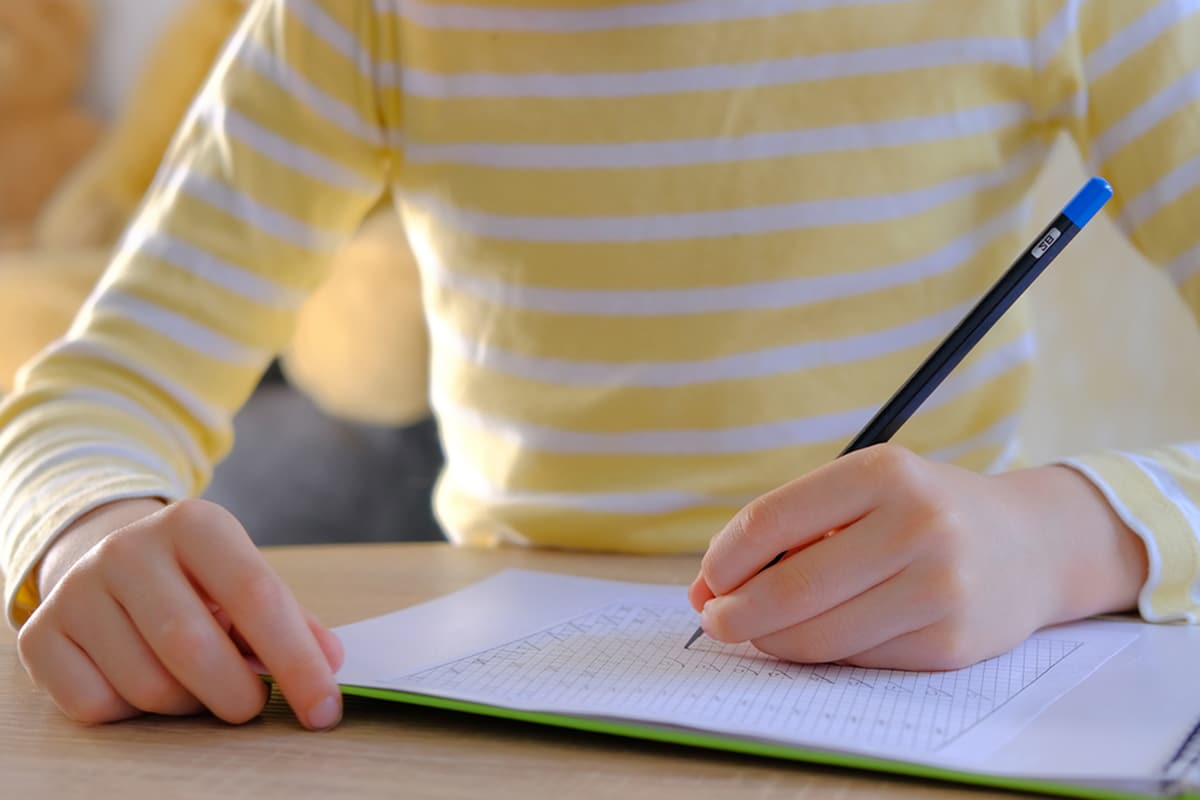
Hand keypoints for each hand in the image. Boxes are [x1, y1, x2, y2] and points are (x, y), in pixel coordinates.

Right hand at [17, 498, 344, 729]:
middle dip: (237, 694)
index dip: (297, 661)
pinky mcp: (40, 634)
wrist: (112, 560)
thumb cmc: (198, 581)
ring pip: (148, 686)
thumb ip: (291, 621)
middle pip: (194, 648)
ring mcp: (77, 589)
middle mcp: (128, 548)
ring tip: (196, 682)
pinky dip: (133, 714)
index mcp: (195, 524)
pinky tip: (141, 679)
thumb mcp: (245, 581)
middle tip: (253, 706)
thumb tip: (329, 660)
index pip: (257, 597)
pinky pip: (97, 705)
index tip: (325, 708)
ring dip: (187, 705)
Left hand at [689, 444, 1147, 669]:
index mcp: (884, 471)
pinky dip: (823, 653)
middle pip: (792, 587)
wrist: (1029, 545)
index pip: (772, 519)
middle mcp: (918, 524)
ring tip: (760, 630)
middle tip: (715, 620)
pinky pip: (857, 659)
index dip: (725, 558)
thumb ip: (789, 530)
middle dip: (737, 612)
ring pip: (820, 635)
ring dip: (772, 640)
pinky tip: (820, 636)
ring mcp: (940, 587)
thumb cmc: (921, 513)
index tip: (708, 578)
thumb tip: (705, 589)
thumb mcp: (863, 492)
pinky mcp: (952, 642)